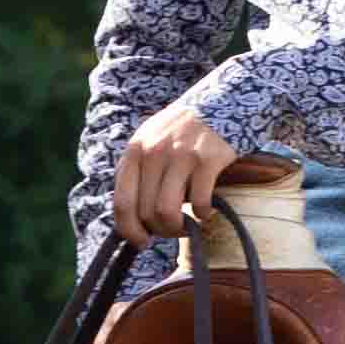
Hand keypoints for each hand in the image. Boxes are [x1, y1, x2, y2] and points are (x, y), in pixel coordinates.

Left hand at [112, 96, 239, 243]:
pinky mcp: (207, 159)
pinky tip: (207, 211)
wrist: (222, 101)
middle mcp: (154, 151)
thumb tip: (133, 218)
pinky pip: (199, 201)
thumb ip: (140, 172)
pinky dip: (203, 214)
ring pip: (167, 211)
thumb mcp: (152, 141)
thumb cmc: (183, 131)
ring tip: (189, 225)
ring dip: (179, 228)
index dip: (129, 230)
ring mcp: (180, 154)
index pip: (122, 202)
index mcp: (135, 150)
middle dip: (160, 230)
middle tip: (173, 231)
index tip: (142, 242)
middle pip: (146, 212)